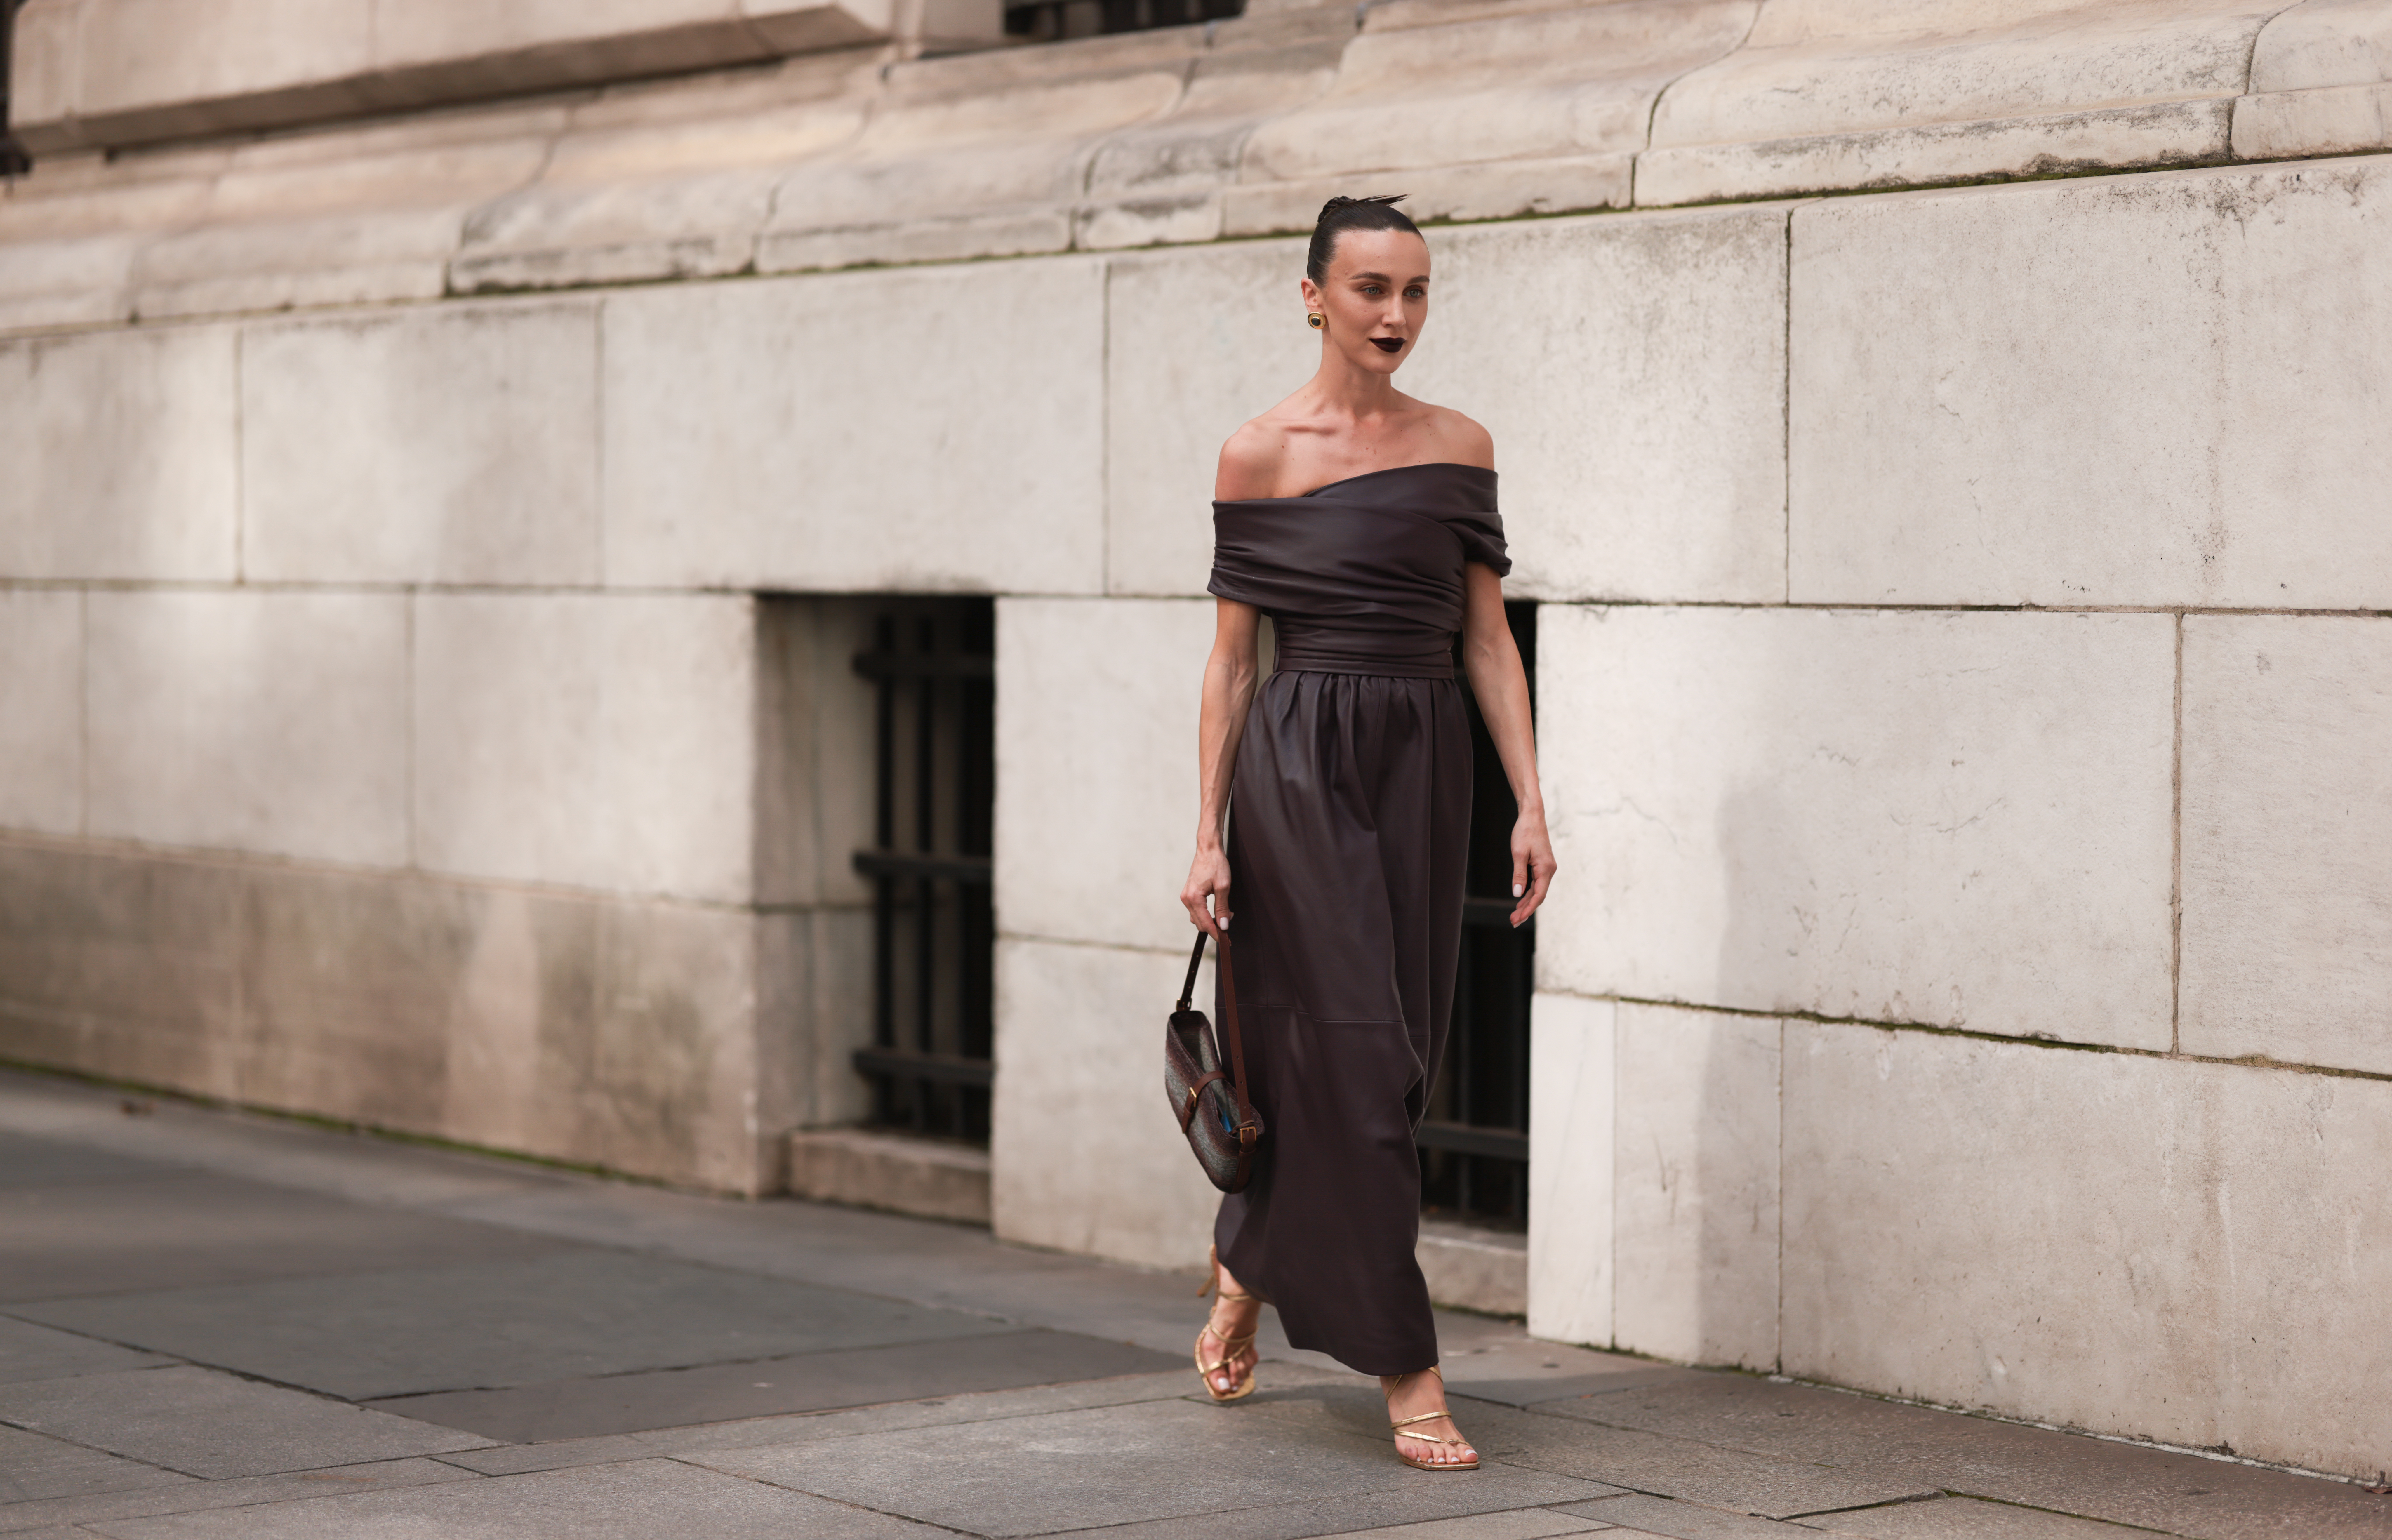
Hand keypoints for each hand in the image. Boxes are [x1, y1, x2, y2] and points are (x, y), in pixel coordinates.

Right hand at [1181, 846, 1232, 936]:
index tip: (1226, 940)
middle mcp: (1187, 899)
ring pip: (1198, 918)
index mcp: (1194, 898)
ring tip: (1226, 914)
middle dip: (1215, 926)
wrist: (1208, 849)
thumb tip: (1223, 925)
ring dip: (1211, 920)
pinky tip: (1217, 909)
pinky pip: (1197, 910)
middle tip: (1230, 921)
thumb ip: (1222, 907)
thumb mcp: (1223, 887)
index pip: (1205, 923)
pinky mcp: (1189, 894)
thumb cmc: (1216, 864)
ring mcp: (1186, 896)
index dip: (1216, 934)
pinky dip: (1207, 914)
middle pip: (1200, 924)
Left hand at [1508, 809, 1555, 927]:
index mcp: (1545, 868)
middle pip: (1538, 895)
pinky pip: (1536, 883)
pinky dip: (1528, 892)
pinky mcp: (1542, 864)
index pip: (1538, 895)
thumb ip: (1519, 874)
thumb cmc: (1525, 832)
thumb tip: (1517, 894)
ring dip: (1526, 902)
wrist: (1532, 816)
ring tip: (1515, 914)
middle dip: (1526, 909)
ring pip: (1537, 890)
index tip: (1518, 918)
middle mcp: (1549, 870)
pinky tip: (1520, 899)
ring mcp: (1546, 867)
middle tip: (1513, 921)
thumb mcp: (1518, 854)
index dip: (1528, 909)